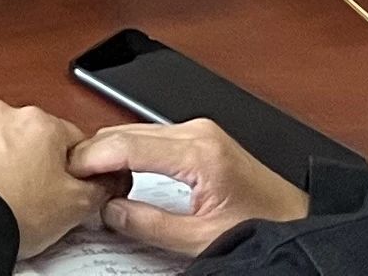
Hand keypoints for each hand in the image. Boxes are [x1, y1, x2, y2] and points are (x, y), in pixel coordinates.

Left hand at [0, 100, 95, 256]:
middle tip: (33, 192)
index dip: (74, 166)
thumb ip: (99, 186)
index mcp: (40, 123)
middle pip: (30, 135)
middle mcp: (2, 113)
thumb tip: (106, 180)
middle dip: (33, 159)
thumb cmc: (13, 212)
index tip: (68, 184)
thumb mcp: (76, 206)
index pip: (72, 139)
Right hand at [74, 119, 310, 254]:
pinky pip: (151, 134)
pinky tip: (118, 168)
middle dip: (95, 153)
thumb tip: (109, 210)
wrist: (299, 222)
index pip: (128, 144)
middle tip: (71, 177)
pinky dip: (129, 149)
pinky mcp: (201, 135)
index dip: (92, 157)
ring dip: (110, 150)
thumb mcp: (202, 239)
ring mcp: (199, 129)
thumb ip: (151, 224)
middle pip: (127, 132)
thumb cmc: (264, 228)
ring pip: (136, 130)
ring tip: (90, 176)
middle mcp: (197, 131)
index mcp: (199, 152)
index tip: (69, 171)